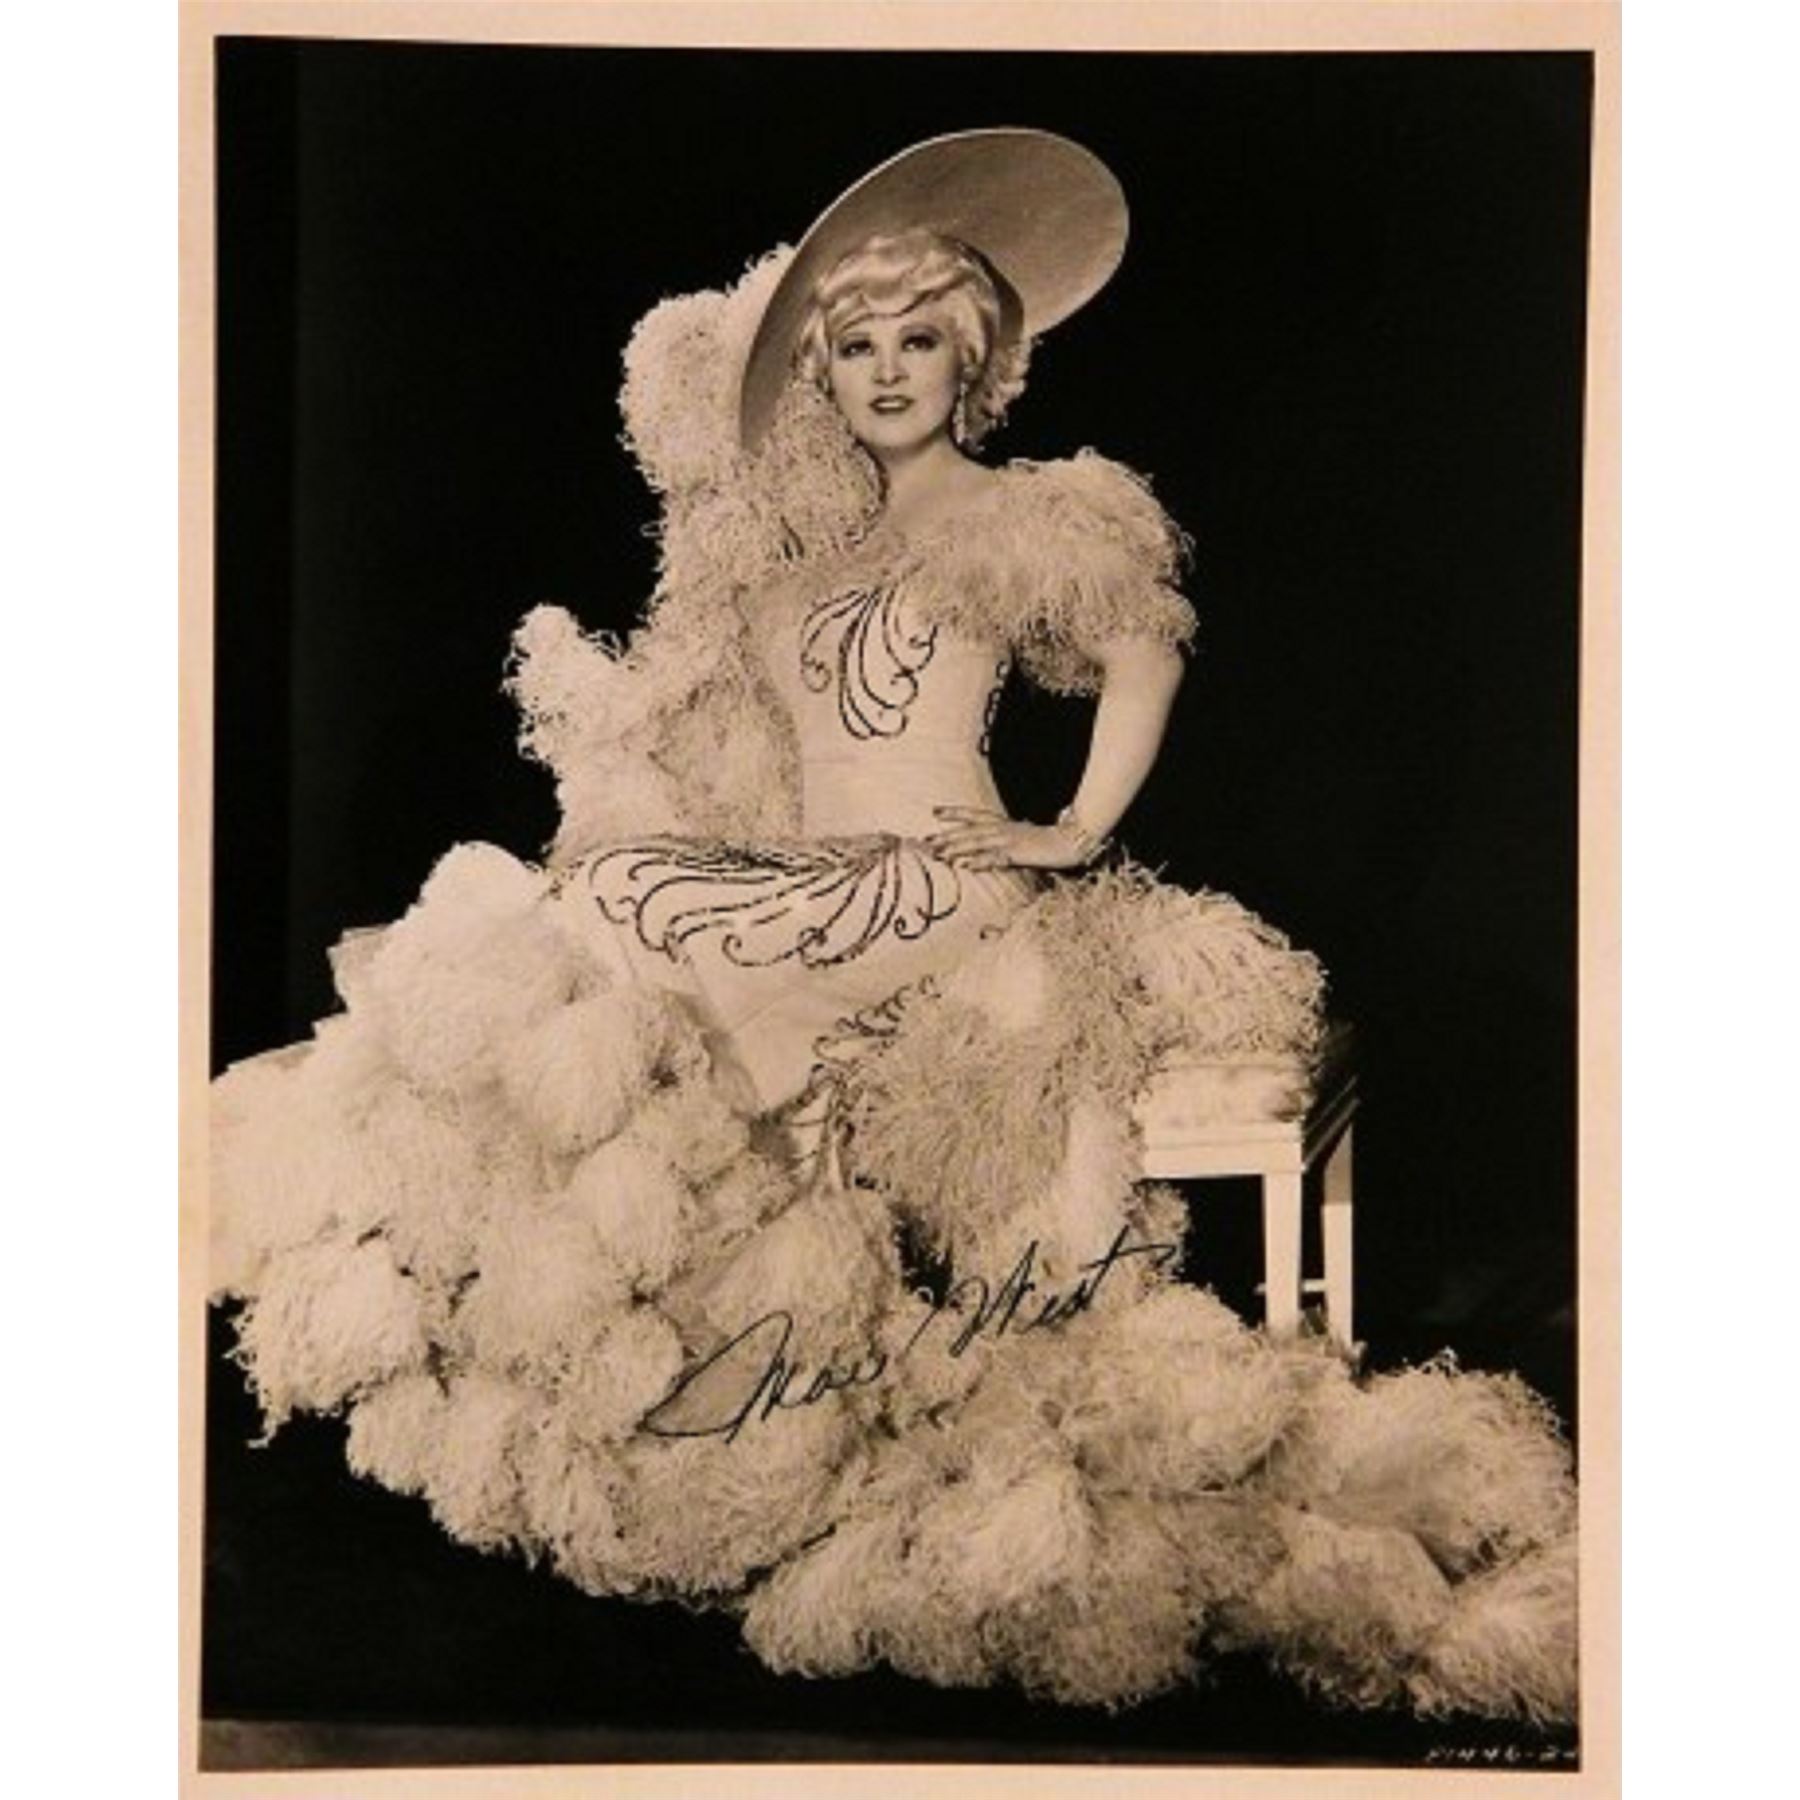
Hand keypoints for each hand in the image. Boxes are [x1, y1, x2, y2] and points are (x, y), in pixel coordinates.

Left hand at [924, 805, 1092, 871]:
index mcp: (1004, 824)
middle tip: (926, 841)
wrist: (1072, 842)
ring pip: (978, 842)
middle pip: (970, 830)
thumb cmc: (1049, 843)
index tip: (934, 812)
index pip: (974, 815)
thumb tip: (989, 849)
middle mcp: (1004, 829)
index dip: (954, 813)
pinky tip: (965, 865)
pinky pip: (995, 858)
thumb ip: (1006, 843)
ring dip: (957, 847)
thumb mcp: (1023, 840)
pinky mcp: (1019, 853)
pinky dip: (980, 861)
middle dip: (947, 835)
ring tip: (939, 854)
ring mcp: (1011, 840)